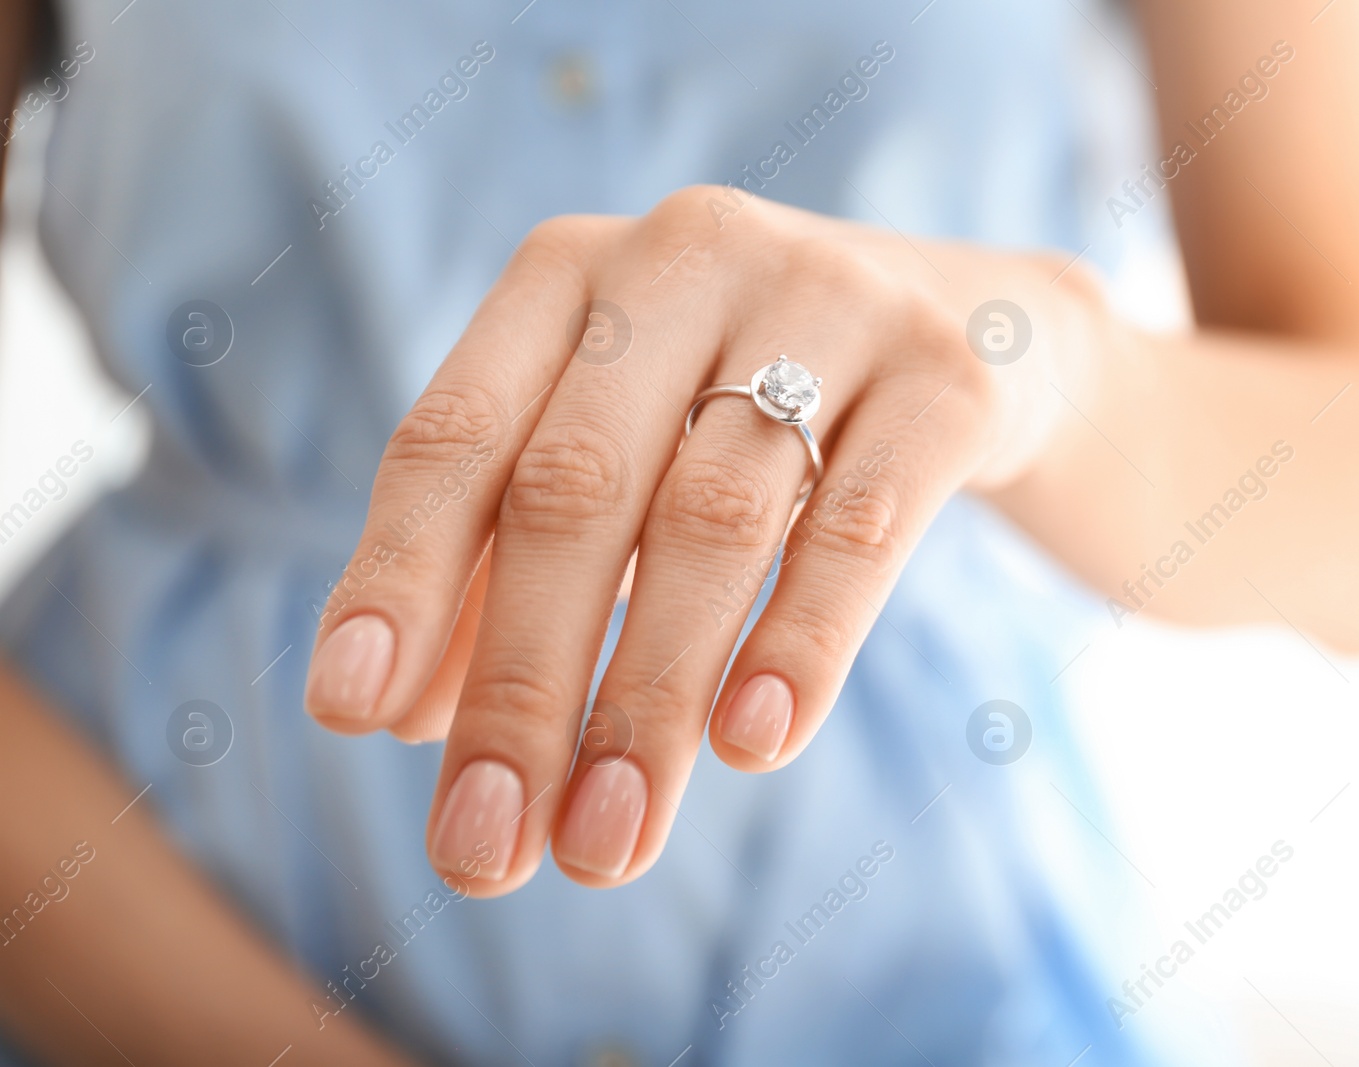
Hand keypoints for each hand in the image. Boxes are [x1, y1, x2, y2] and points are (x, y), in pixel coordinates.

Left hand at [302, 187, 1096, 893]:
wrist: (969, 329)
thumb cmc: (746, 411)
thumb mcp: (620, 456)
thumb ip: (508, 564)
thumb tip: (415, 719)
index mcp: (569, 275)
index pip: (453, 435)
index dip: (395, 576)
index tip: (349, 720)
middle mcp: (685, 258)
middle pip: (573, 493)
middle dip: (521, 688)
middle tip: (485, 851)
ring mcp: (827, 300)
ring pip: (712, 522)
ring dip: (647, 699)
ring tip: (609, 842)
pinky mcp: (945, 376)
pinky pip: (859, 526)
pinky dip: (799, 641)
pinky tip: (753, 744)